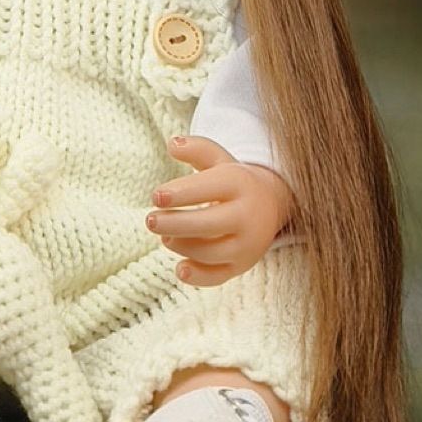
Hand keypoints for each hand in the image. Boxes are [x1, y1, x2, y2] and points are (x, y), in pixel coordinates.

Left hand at [147, 135, 293, 286]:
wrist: (272, 206)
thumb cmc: (233, 181)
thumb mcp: (219, 159)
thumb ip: (197, 149)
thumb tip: (172, 144)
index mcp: (240, 184)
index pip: (210, 188)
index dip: (180, 193)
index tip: (155, 196)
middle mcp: (247, 215)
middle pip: (208, 224)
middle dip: (174, 224)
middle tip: (150, 220)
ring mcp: (247, 244)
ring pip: (210, 252)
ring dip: (182, 245)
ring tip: (165, 237)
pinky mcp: (242, 266)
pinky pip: (219, 277)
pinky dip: (198, 277)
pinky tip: (180, 268)